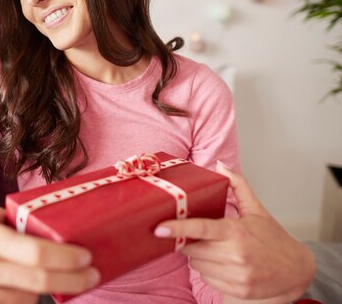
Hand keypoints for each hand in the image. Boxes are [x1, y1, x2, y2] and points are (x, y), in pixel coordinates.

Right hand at [0, 206, 99, 303]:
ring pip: (27, 299)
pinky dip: (23, 300)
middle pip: (42, 282)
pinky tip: (27, 290)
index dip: (69, 258)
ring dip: (49, 290)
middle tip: (91, 275)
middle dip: (75, 281)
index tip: (86, 256)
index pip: (39, 253)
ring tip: (62, 280)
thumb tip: (26, 224)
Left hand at [154, 162, 314, 301]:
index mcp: (237, 232)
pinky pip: (206, 279)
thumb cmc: (274, 239)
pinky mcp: (237, 290)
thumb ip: (238, 186)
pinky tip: (221, 263)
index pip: (201, 229)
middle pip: (192, 249)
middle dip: (188, 242)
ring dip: (198, 257)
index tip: (159, 228)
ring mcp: (236, 275)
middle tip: (197, 236)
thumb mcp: (256, 210)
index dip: (178, 228)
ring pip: (197, 264)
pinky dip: (208, 270)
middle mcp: (235, 254)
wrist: (297, 271)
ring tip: (214, 249)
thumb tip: (221, 165)